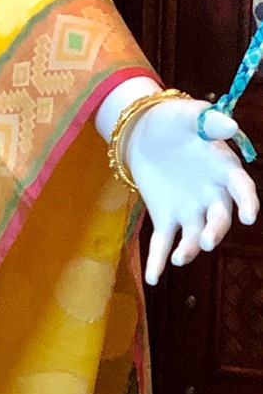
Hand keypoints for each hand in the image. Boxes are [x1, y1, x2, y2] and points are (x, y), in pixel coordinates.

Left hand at [124, 95, 258, 285]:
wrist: (143, 132)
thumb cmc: (173, 121)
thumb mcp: (188, 115)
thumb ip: (207, 122)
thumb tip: (230, 127)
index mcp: (224, 169)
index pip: (242, 188)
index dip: (247, 203)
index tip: (249, 217)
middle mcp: (212, 195)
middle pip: (219, 218)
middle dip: (215, 231)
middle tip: (208, 242)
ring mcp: (189, 210)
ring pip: (194, 235)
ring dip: (189, 249)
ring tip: (177, 259)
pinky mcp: (166, 219)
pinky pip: (164, 243)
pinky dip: (157, 261)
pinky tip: (151, 278)